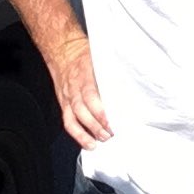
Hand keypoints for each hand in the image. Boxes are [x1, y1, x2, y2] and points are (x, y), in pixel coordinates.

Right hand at [48, 35, 112, 149]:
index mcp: (84, 74)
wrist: (63, 50)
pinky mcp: (63, 103)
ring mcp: (67, 97)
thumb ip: (110, 69)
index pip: (91, 94)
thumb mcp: (99, 56)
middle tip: (112, 133)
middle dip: (97, 124)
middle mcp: (74, 88)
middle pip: (83, 109)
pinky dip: (77, 134)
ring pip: (74, 118)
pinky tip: (88, 143)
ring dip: (87, 132)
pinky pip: (68, 121)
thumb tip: (130, 80)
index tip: (112, 119)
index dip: (100, 109)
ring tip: (102, 140)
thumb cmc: (85, 53)